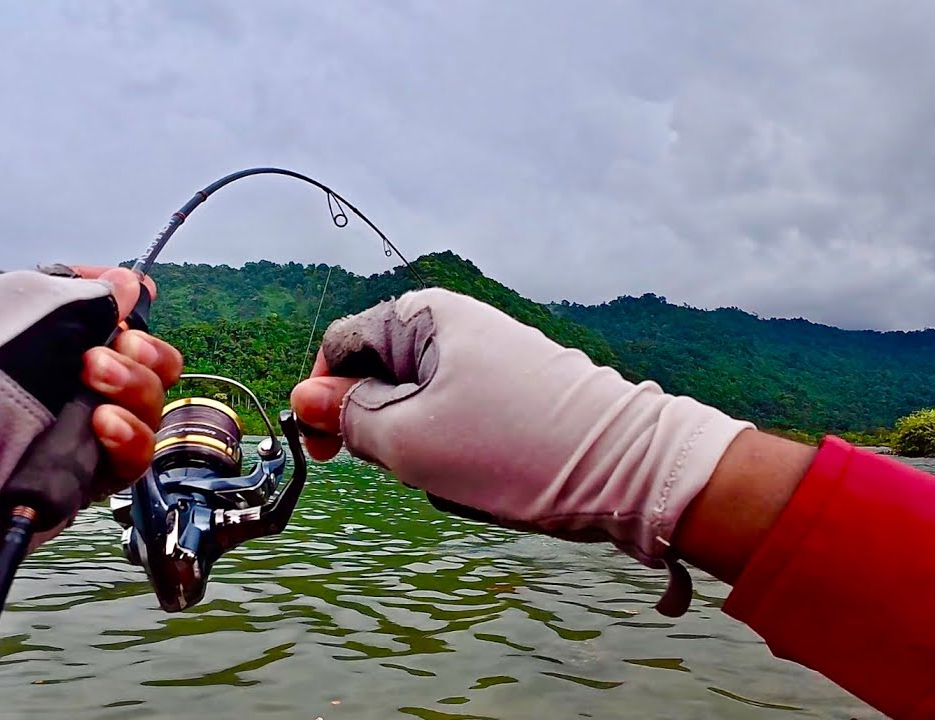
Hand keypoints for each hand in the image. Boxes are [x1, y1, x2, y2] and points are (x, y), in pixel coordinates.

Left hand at [0, 264, 181, 602]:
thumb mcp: (18, 306)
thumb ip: (86, 293)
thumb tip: (130, 285)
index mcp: (40, 330)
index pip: (109, 312)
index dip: (126, 305)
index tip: (125, 303)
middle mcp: (62, 378)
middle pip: (145, 360)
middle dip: (141, 350)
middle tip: (102, 356)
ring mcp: (75, 429)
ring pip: (147, 406)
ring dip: (134, 388)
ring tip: (96, 385)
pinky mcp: (85, 476)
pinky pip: (133, 456)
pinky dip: (129, 436)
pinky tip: (104, 426)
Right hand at [291, 288, 752, 612]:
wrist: (630, 471)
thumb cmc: (513, 448)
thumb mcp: (408, 439)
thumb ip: (348, 416)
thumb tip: (304, 398)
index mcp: (426, 315)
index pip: (342, 345)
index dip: (322, 398)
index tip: (326, 451)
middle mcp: (460, 325)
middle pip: (381, 377)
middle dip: (382, 430)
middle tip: (410, 467)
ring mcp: (493, 359)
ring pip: (422, 410)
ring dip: (424, 451)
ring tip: (463, 475)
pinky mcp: (520, 393)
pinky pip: (463, 424)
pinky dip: (462, 456)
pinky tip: (491, 479)